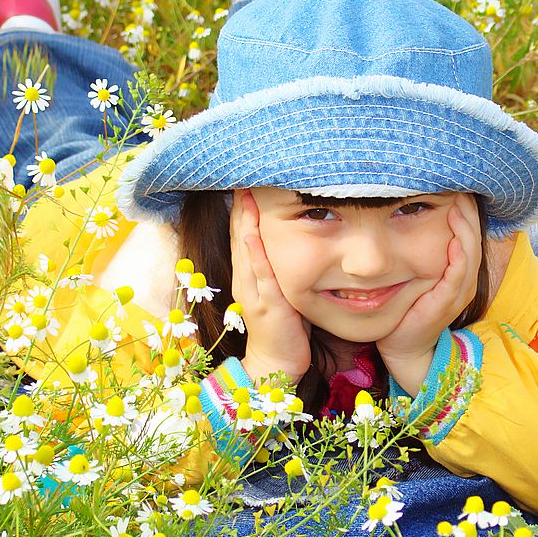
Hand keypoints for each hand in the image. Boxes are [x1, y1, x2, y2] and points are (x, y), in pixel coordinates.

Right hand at [230, 189, 311, 385]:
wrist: (276, 362)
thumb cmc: (285, 325)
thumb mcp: (283, 287)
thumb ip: (283, 265)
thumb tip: (298, 237)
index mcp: (249, 273)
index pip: (244, 233)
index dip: (243, 207)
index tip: (246, 180)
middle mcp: (246, 278)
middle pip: (239, 234)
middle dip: (240, 205)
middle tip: (241, 174)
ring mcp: (253, 291)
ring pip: (246, 249)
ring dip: (243, 221)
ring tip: (243, 193)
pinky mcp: (266, 305)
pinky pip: (259, 275)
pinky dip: (254, 254)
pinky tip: (252, 234)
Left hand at [375, 193, 482, 395]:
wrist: (404, 345)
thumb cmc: (407, 307)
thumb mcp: (416, 273)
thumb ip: (418, 249)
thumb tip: (403, 214)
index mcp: (459, 270)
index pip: (468, 233)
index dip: (466, 210)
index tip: (457, 186)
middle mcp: (464, 279)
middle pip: (474, 238)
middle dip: (468, 212)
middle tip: (461, 187)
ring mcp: (459, 292)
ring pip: (469, 253)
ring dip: (465, 229)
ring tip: (458, 205)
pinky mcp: (447, 302)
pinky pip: (458, 275)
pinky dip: (458, 256)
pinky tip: (453, 240)